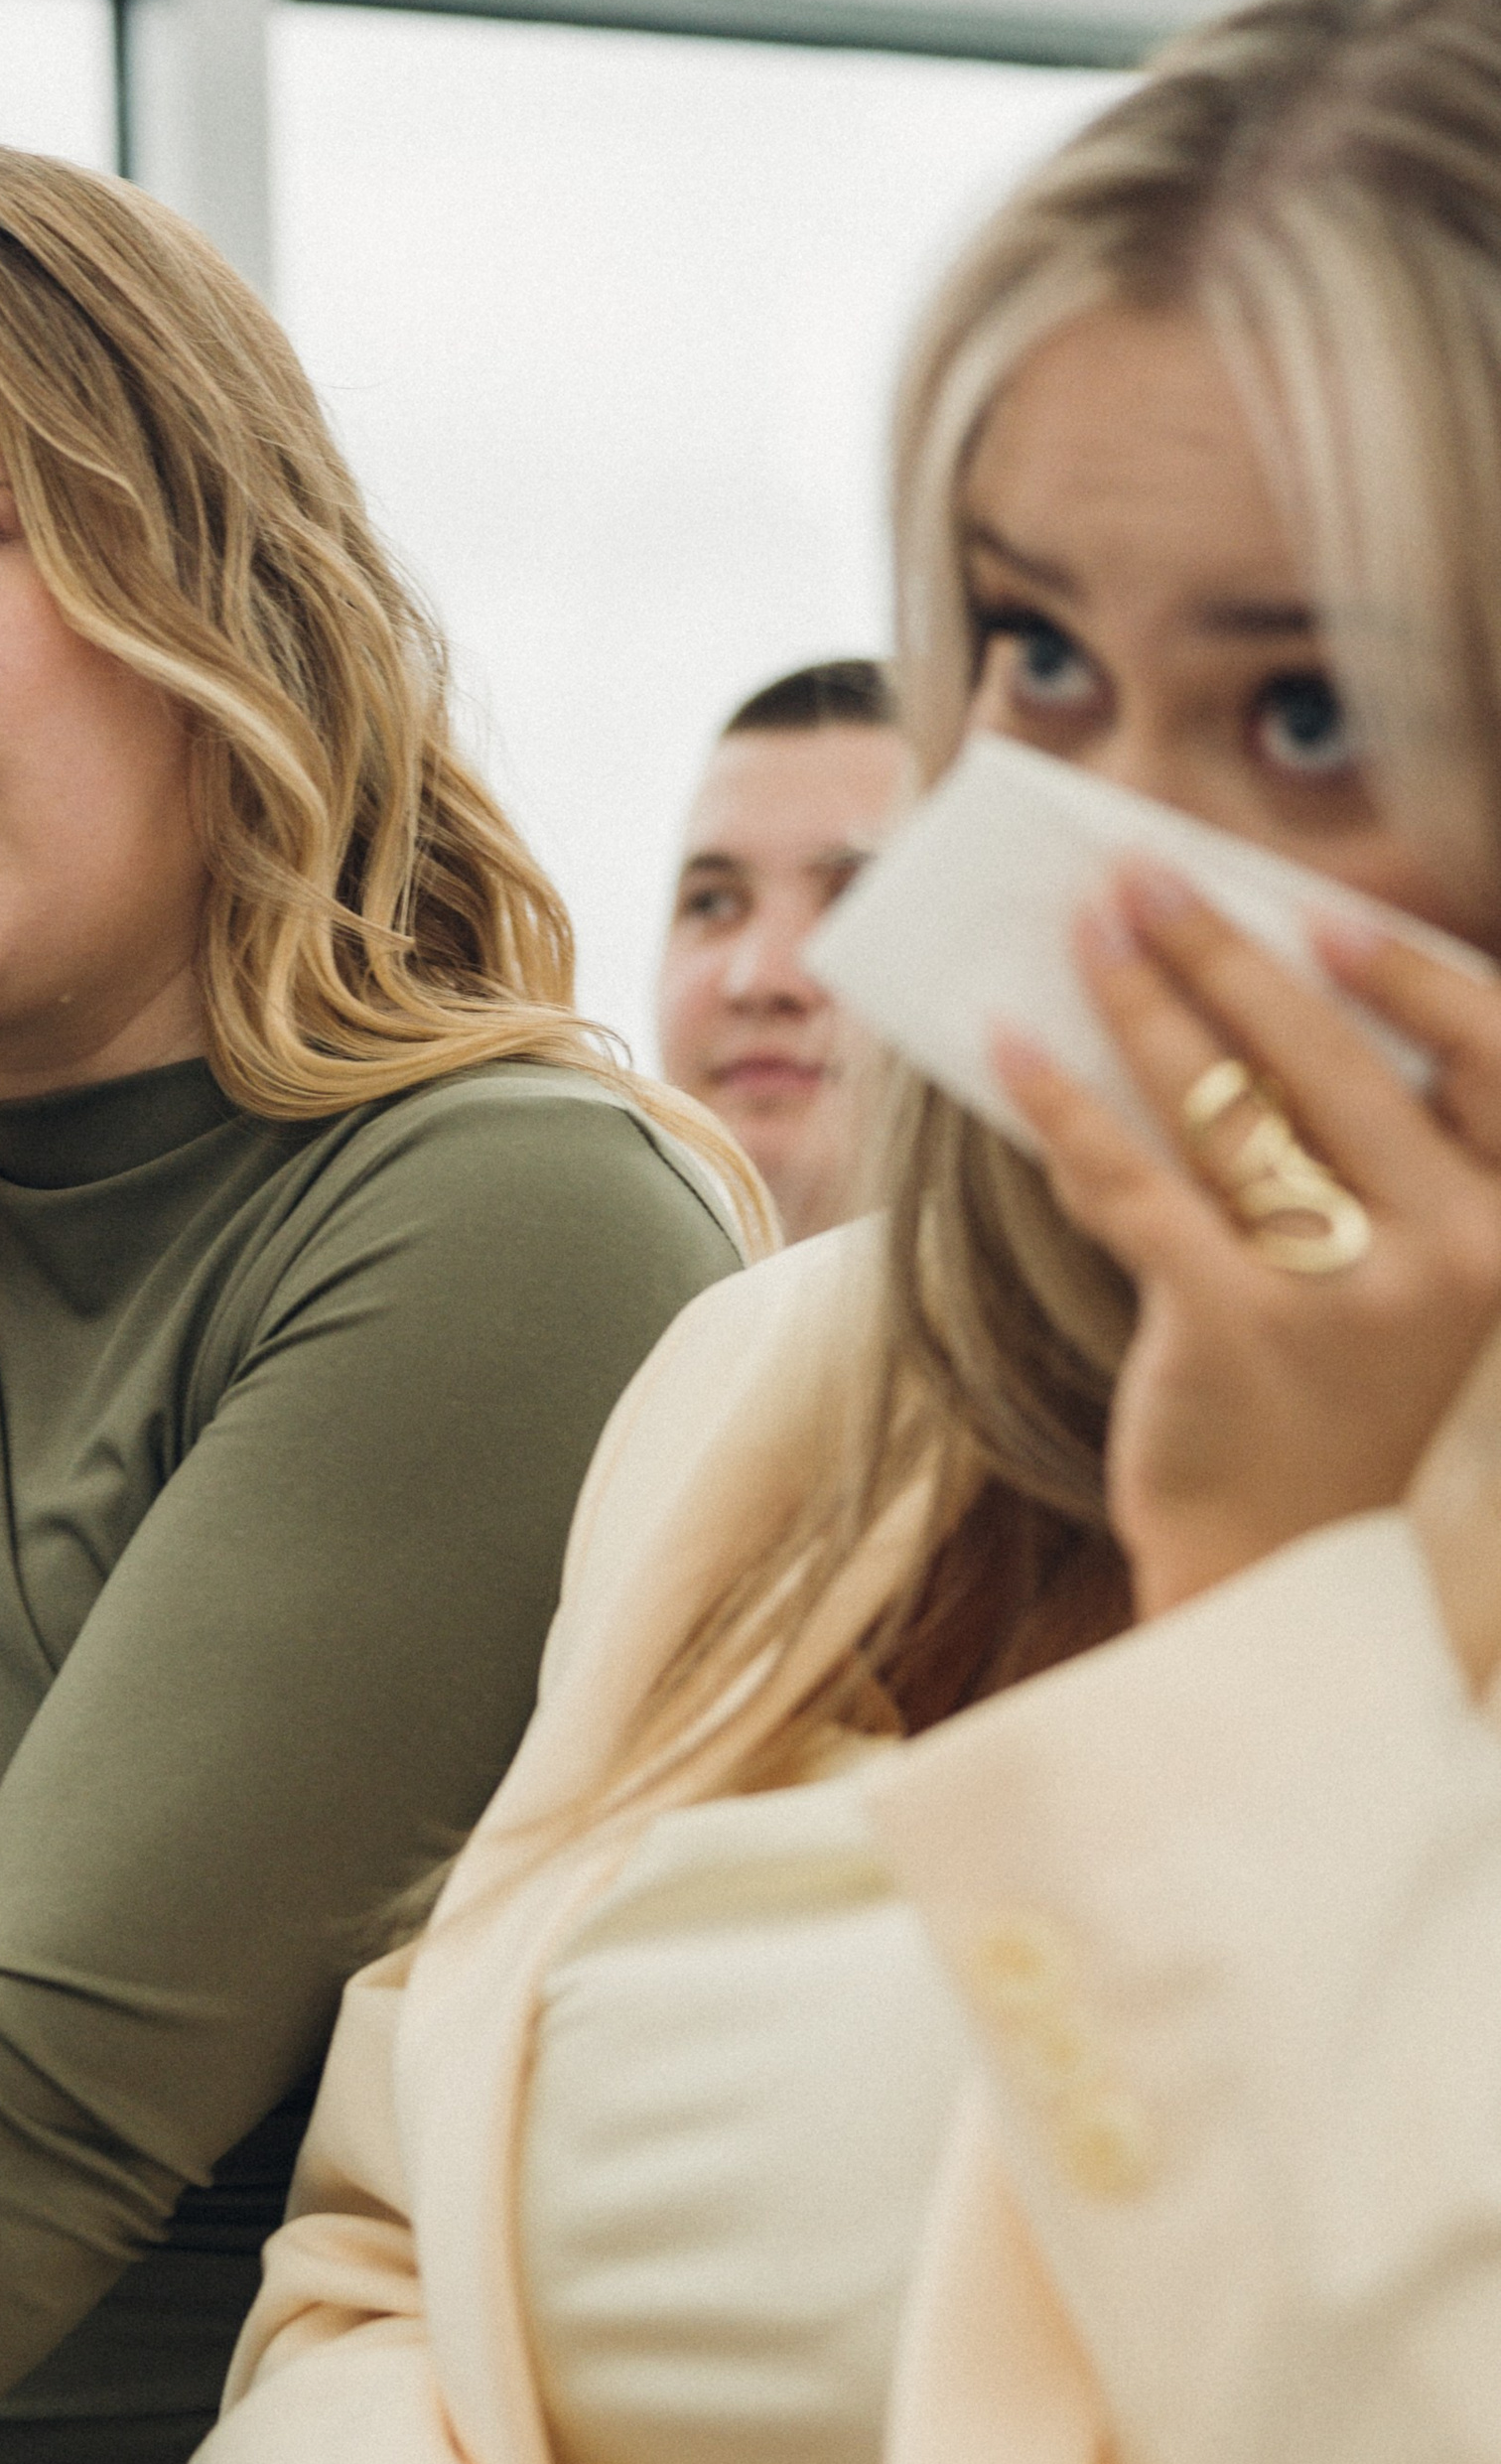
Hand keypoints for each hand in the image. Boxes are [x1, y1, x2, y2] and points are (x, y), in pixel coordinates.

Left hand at [998, 863, 1500, 1619]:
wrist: (1290, 1587)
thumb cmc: (1351, 1427)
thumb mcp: (1416, 1298)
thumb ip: (1386, 1179)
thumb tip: (1263, 1015)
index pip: (1488, 1058)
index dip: (1404, 971)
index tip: (1319, 911)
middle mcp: (1456, 1254)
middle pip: (1329, 1059)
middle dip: (1226, 951)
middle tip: (1142, 876)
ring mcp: (1347, 1292)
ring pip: (1224, 1105)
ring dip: (1142, 999)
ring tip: (1083, 930)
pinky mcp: (1230, 1327)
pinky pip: (1131, 1182)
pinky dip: (1061, 1104)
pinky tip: (1010, 1048)